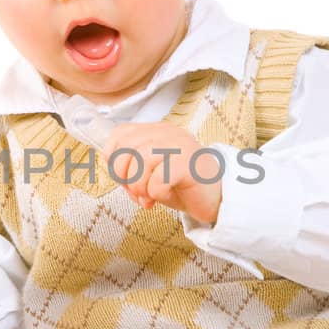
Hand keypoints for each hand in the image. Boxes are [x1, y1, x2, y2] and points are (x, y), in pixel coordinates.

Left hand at [102, 122, 222, 224]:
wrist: (216, 198)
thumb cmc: (180, 185)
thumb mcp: (150, 172)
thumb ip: (131, 165)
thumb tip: (112, 169)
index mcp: (157, 131)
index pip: (120, 133)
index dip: (113, 158)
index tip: (123, 178)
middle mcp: (168, 133)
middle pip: (127, 147)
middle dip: (124, 176)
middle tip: (135, 192)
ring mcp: (180, 146)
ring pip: (142, 162)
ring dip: (139, 187)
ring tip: (147, 198)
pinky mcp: (189, 164)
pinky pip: (159, 179)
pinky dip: (155, 193)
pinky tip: (163, 197)